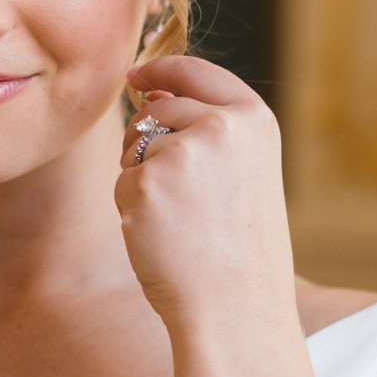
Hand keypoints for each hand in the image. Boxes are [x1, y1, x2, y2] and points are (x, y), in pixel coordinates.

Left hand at [117, 56, 297, 331]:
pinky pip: (121, 182)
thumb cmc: (237, 246)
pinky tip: (162, 233)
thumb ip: (206, 128)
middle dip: (150, 142)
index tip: (137, 73)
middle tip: (182, 197)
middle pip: (157, 110)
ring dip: (141, 176)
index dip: (161, 69)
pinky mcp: (146, 182)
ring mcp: (182, 152)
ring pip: (135, 147)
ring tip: (181, 217)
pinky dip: (131, 207)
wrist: (236, 306)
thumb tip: (149, 94)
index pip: (197, 72)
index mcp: (254, 119)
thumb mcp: (241, 171)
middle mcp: (221, 126)